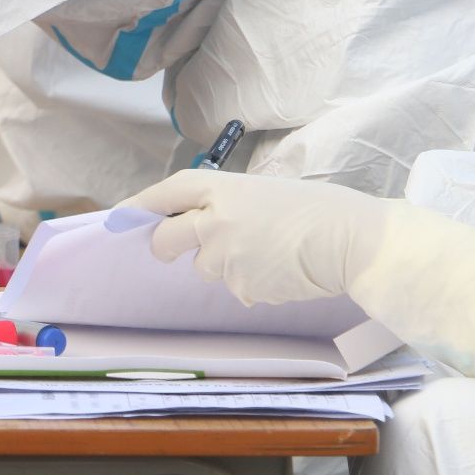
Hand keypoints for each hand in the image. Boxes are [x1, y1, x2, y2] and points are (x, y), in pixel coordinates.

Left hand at [125, 170, 384, 305]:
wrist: (352, 241)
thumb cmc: (316, 210)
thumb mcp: (262, 191)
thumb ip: (224, 203)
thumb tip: (196, 220)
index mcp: (219, 187)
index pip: (165, 193)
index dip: (141, 205)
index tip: (122, 216)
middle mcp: (213, 220)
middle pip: (165, 237)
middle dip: (165, 245)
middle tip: (172, 248)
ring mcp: (226, 256)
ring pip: (204, 268)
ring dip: (224, 265)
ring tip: (266, 252)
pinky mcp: (243, 285)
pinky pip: (236, 287)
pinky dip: (252, 282)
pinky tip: (279, 270)